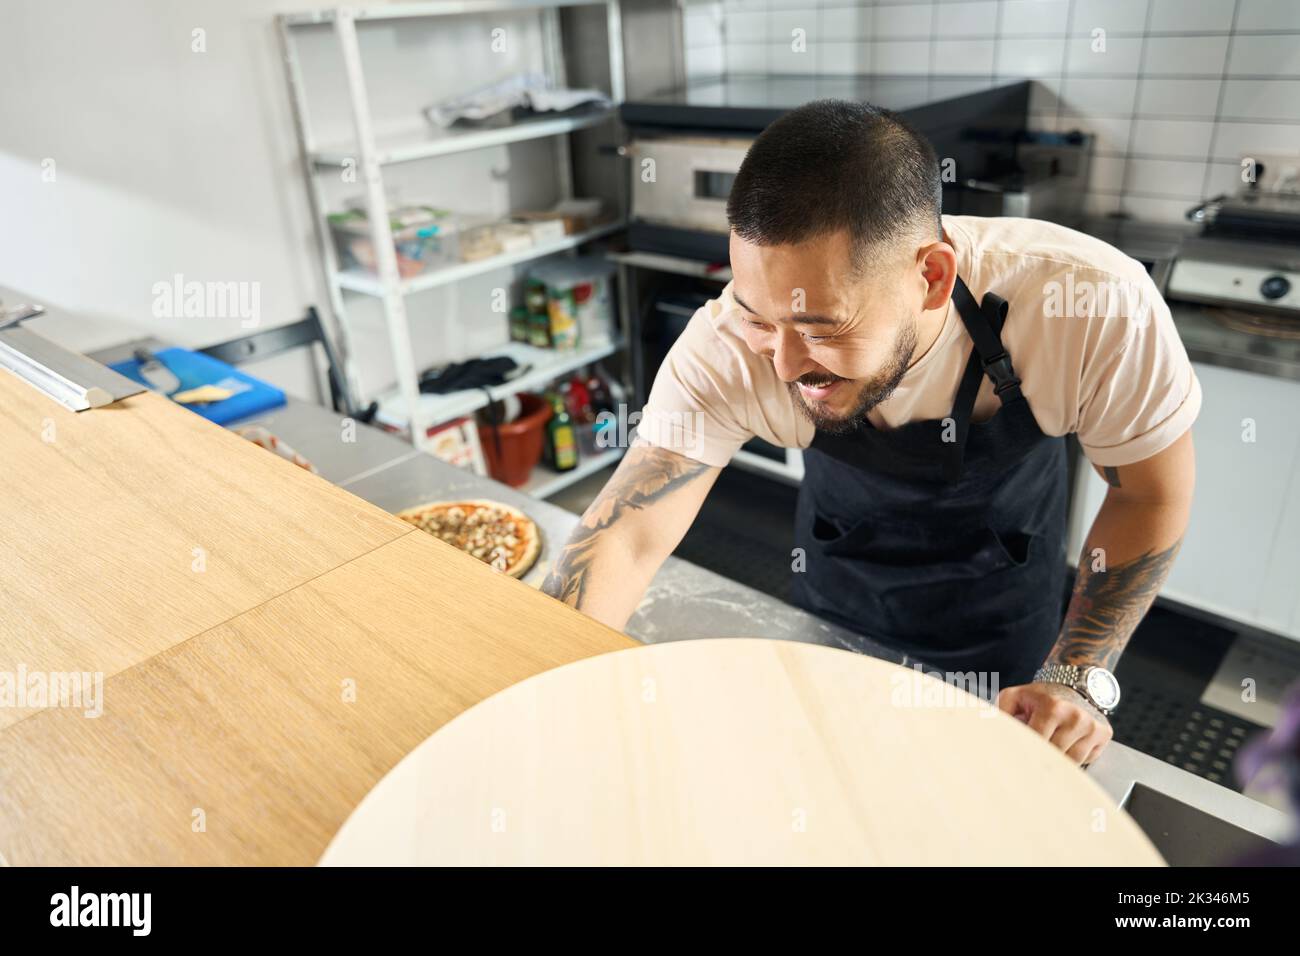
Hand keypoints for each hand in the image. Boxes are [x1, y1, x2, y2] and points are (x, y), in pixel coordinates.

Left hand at [996, 681, 1112, 765]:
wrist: (1074, 682)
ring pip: (1071, 763)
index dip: (1025, 753)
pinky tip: (1067, 745)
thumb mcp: (1014, 696)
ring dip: (1058, 760)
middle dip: (1040, 758)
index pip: (1036, 743)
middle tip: (1030, 763)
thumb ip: (1001, 714)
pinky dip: (1074, 757)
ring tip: (1049, 748)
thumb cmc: (1040, 696)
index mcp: (1052, 708)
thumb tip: (992, 735)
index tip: (1015, 764)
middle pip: (1054, 756)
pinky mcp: (1104, 734)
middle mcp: (1075, 717)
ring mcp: (1092, 727)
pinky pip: (1086, 760)